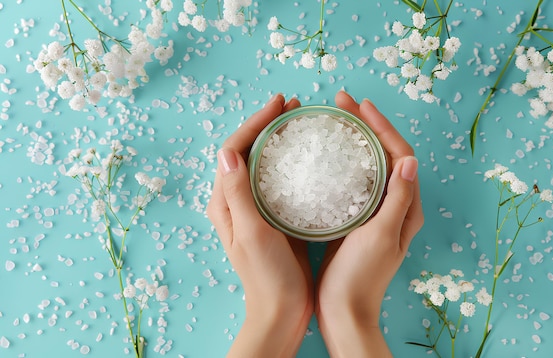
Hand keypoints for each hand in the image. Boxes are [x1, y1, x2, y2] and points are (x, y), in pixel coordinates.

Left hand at [206, 94, 313, 357]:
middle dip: (268, 125)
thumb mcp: (252, 232)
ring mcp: (256, 208)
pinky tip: (310, 156)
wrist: (281, 310)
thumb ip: (238, 193)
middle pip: (249, 151)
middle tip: (293, 106)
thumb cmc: (266, 275)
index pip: (234, 150)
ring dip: (279, 139)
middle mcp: (237, 201)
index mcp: (225, 202)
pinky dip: (291, 161)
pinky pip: (280, 180)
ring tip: (301, 121)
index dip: (254, 123)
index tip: (278, 105)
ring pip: (265, 162)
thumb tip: (228, 151)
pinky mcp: (275, 216)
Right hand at [316, 91, 423, 356]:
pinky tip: (327, 154)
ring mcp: (376, 210)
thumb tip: (409, 160)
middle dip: (367, 124)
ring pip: (370, 163)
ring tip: (334, 119)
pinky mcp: (358, 218)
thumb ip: (397, 200)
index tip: (359, 106)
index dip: (382, 126)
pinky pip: (356, 179)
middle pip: (385, 153)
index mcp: (406, 207)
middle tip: (340, 103)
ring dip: (356, 138)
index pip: (400, 154)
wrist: (344, 310)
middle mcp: (395, 205)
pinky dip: (345, 160)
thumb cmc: (360, 277)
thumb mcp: (380, 236)